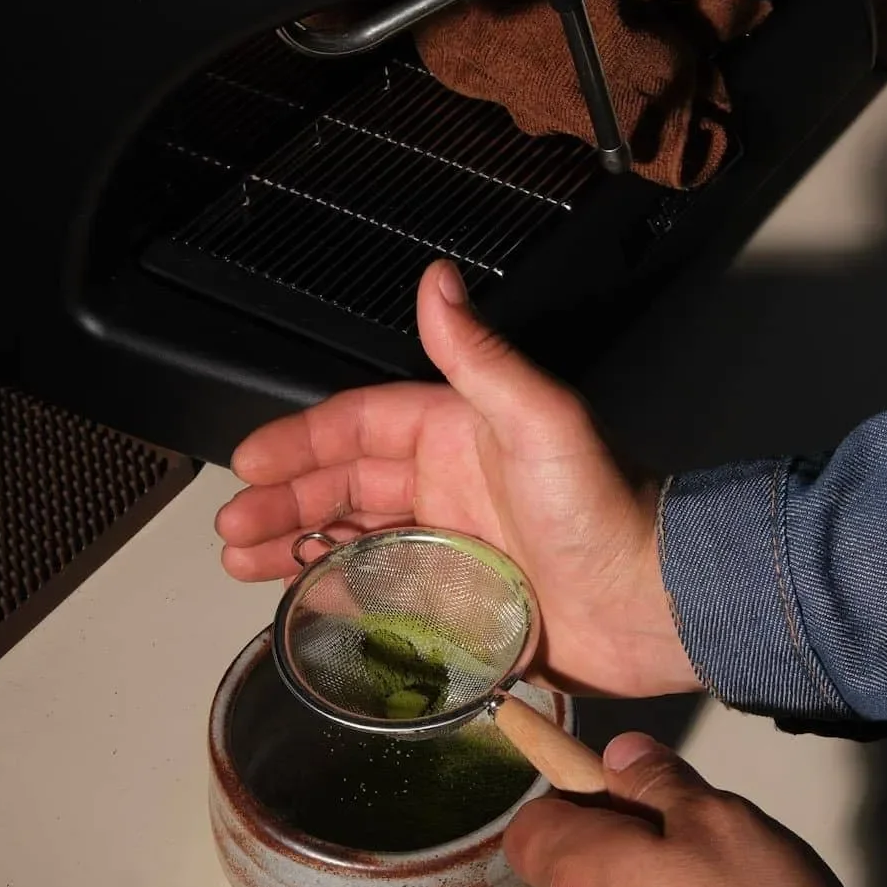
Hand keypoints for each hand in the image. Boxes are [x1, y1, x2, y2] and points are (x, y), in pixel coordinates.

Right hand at [217, 260, 699, 697]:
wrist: (655, 605)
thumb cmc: (608, 509)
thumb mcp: (540, 420)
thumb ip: (480, 356)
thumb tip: (437, 282)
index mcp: (458, 434)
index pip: (359, 426)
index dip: (300, 441)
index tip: (250, 462)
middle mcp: (449, 486)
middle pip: (342, 485)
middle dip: (281, 502)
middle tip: (232, 527)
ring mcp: (450, 545)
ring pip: (351, 538)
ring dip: (295, 547)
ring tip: (242, 564)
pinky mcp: (458, 601)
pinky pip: (380, 595)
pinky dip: (335, 596)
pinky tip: (297, 604)